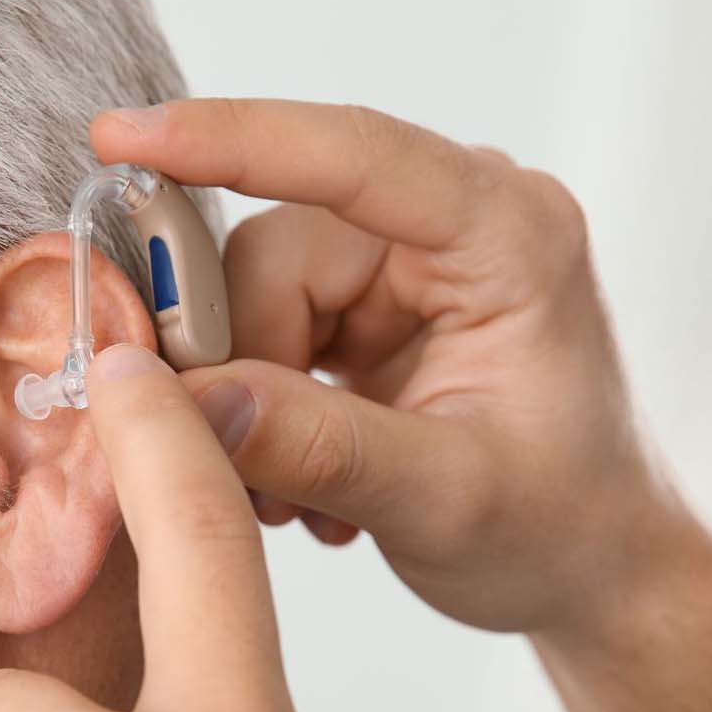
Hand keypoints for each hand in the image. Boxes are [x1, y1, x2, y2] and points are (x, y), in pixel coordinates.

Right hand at [93, 99, 700, 638]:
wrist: (588, 572)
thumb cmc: (560, 528)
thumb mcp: (447, 501)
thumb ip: (322, 448)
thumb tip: (195, 404)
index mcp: (505, 235)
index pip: (353, 155)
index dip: (230, 139)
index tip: (124, 139)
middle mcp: (450, 225)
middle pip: (272, 246)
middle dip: (235, 358)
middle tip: (244, 467)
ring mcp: (401, 265)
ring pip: (247, 294)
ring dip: (245, 399)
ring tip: (295, 496)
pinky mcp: (364, 307)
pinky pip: (256, 329)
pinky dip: (257, 409)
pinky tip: (304, 481)